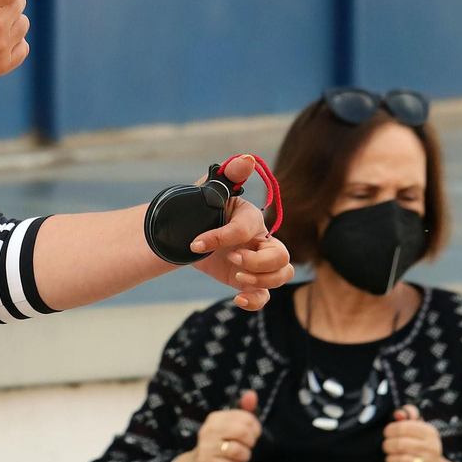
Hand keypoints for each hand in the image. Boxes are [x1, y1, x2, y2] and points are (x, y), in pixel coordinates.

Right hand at [169, 391, 260, 461]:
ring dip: (244, 457)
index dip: (255, 428)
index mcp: (215, 418)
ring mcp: (206, 447)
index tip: (252, 435)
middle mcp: (208, 430)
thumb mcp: (228, 427)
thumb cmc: (217, 445)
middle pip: (243, 432)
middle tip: (247, 447)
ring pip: (238, 451)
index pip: (246, 417)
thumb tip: (252, 393)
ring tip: (239, 458)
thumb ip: (243, 411)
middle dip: (251, 442)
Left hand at [190, 155, 294, 309]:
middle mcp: (258, 239)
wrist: (179, 234)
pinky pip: (264, 294)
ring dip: (262, 280)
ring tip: (237, 279)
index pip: (248, 228)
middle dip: (258, 263)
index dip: (224, 237)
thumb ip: (227, 176)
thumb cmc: (195, 208)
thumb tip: (246, 160)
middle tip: (231, 261)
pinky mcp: (247, 279)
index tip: (197, 242)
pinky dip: (255, 300)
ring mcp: (255, 261)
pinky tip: (237, 299)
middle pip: (281, 256)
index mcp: (250, 217)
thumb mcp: (208, 190)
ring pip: (282, 275)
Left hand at [384, 405, 461, 461]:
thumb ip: (408, 415)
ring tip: (390, 459)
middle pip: (399, 444)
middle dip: (387, 445)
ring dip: (389, 460)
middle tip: (387, 447)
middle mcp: (431, 449)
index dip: (390, 430)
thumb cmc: (422, 447)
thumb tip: (398, 413)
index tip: (388, 434)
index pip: (403, 427)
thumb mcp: (419, 428)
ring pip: (398, 461)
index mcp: (430, 433)